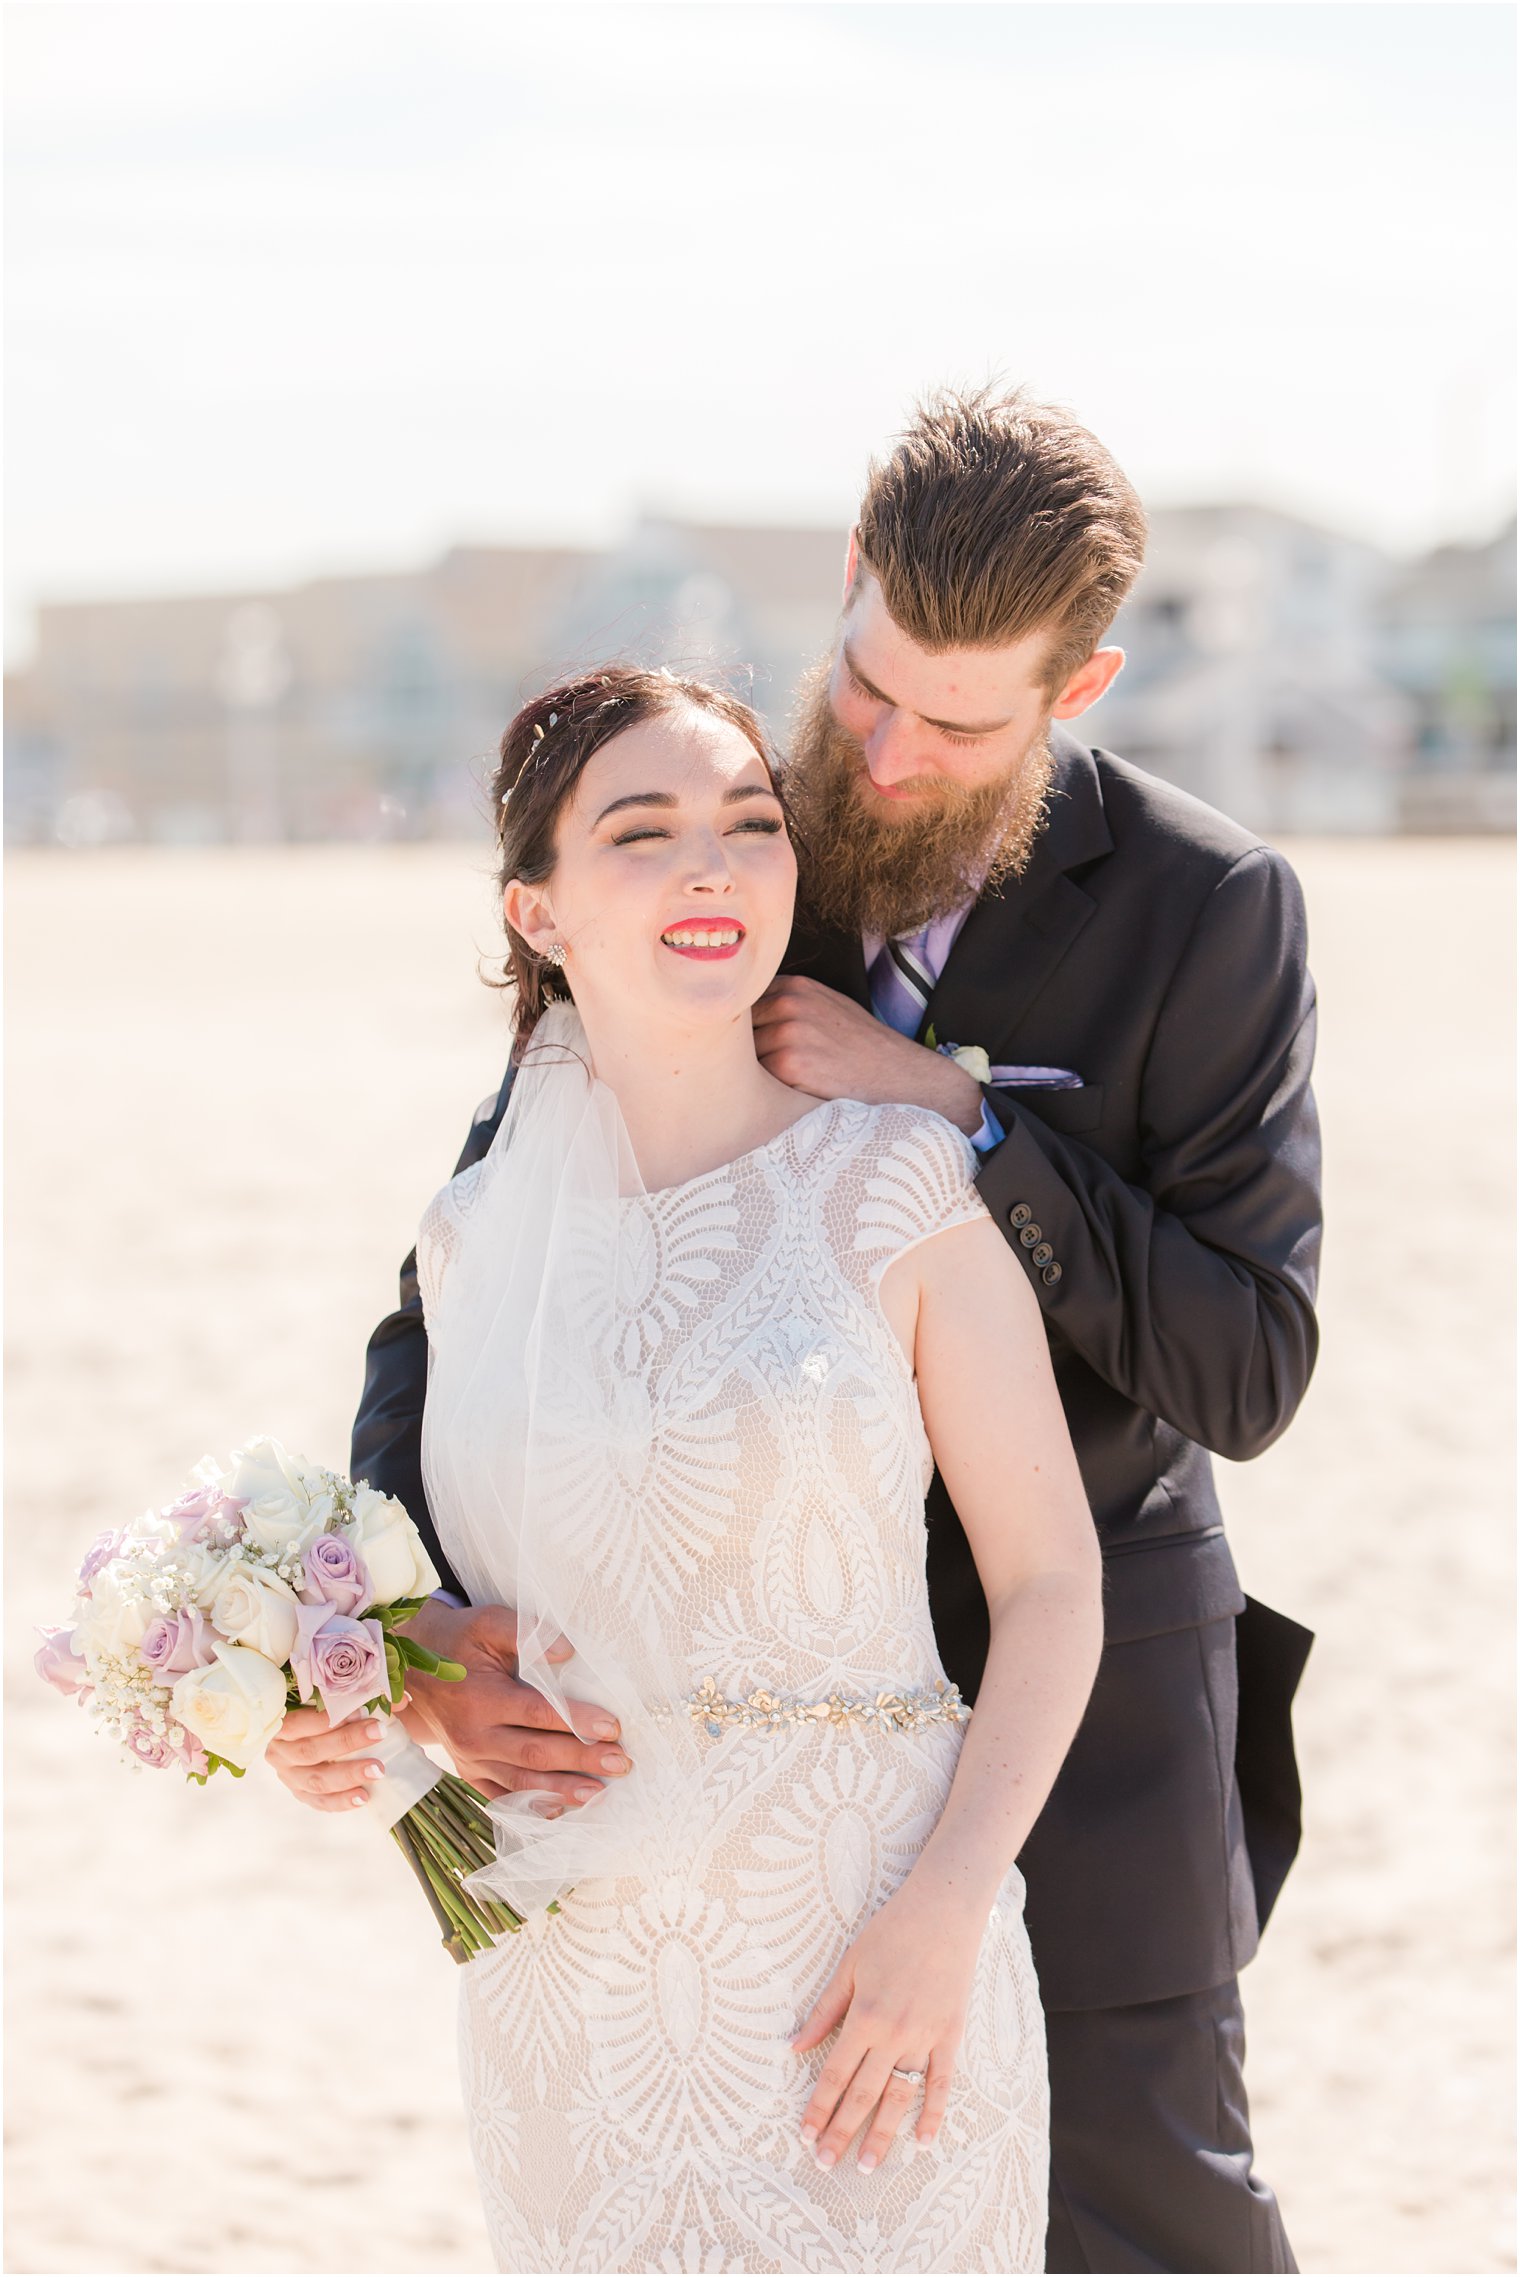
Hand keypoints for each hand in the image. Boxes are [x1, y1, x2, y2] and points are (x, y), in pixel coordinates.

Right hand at [267, 1698, 411, 1813]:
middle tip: (378, 1733)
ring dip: (348, 1776)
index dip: (325, 1719)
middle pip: (309, 1751)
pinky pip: (320, 1802)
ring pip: (316, 1780)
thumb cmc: (333, 1709)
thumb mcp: (340, 1698)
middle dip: (346, 1742)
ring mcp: (289, 1776)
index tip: (359, 1711)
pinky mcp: (301, 1794)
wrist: (324, 1733)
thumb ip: (365, 1696)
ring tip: (378, 1770)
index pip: (297, 1722)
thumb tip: (401, 1700)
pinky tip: (363, 1797)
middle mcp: (279, 1752)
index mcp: (280, 1723)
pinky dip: (342, 1801)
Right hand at [397, 1597, 630, 1808]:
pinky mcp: (467, 1771)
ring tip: (599, 1794)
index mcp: (479, 1698)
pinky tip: (559, 1811)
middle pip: (534, 1753)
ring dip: (562, 1790)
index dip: (576, 1721)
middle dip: (581, 1760)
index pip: (537, 1712)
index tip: (613, 1727)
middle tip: (620, 1763)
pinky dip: (530, 1806)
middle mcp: (472, 1736)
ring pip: (520, 1782)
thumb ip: (525, 1630)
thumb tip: (567, 1651)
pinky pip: (500, 1796)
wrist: (415, 1669)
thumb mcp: (487, 1622)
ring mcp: (468, 1759)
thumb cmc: (460, 1641)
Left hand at [752, 976, 983, 1135]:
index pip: (741, 1003)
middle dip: (740, 1051)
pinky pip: (754, 1078)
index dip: (740, 1030)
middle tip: (754, 1071)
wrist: (898, 1076)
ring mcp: (787, 1032)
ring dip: (749, 1073)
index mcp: (796, 987)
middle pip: (735, 1030)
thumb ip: (788, 1004)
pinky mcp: (788, 1064)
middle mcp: (789, 1003)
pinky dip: (761, 1089)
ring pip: (741, 1055)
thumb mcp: (828, 1008)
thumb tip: (742, 1017)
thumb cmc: (861, 1048)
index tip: (743, 1047)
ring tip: (776, 1085)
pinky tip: (784, 1094)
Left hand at [791, 1879, 982, 2168]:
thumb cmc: (891, 1932)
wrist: (943, 1912)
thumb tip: (795, 2046)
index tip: (805, 2135)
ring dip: (883, 2134)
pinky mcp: (951, 2036)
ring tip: (867, 2166)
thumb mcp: (850, 1965)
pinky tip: (924, 2141)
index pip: (836, 2073)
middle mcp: (895, 2034)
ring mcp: (926, 2038)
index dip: (819, 2106)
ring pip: (900, 2097)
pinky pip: (942, 2084)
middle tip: (825, 2164)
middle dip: (842, 2131)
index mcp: (865, 2016)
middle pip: (864, 2094)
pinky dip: (934, 2114)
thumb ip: (825, 2010)